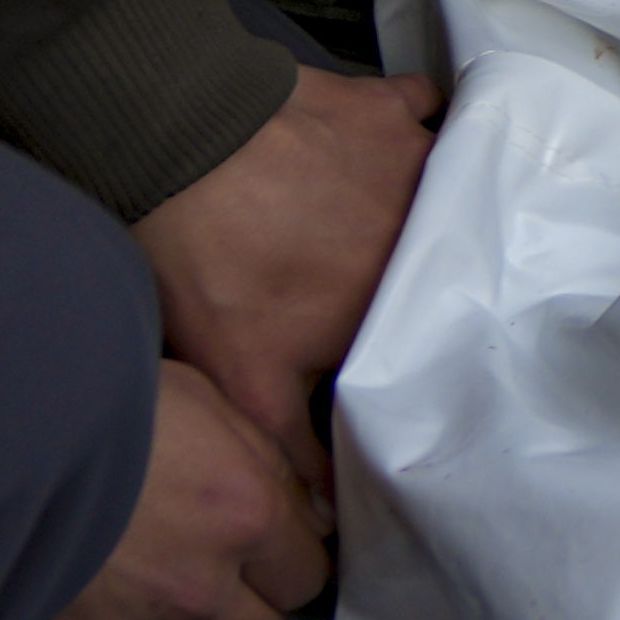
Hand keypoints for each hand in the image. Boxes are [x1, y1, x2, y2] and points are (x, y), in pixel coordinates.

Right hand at [15, 360, 328, 619]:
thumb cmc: (101, 409)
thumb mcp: (204, 402)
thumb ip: (269, 464)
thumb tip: (313, 515)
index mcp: (243, 514)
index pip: (306, 575)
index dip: (284, 563)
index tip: (264, 554)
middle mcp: (199, 586)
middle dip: (241, 612)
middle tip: (209, 583)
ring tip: (155, 613)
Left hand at [131, 61, 442, 458]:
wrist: (177, 142)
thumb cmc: (209, 263)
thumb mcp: (240, 374)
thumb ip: (292, 445)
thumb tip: (334, 513)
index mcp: (404, 298)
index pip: (425, 336)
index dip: (407, 349)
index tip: (380, 350)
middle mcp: (433, 226)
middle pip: (438, 264)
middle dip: (418, 281)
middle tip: (375, 286)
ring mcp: (419, 156)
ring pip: (442, 190)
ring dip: (424, 208)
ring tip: (379, 221)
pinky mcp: (390, 106)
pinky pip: (424, 113)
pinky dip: (416, 127)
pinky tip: (385, 142)